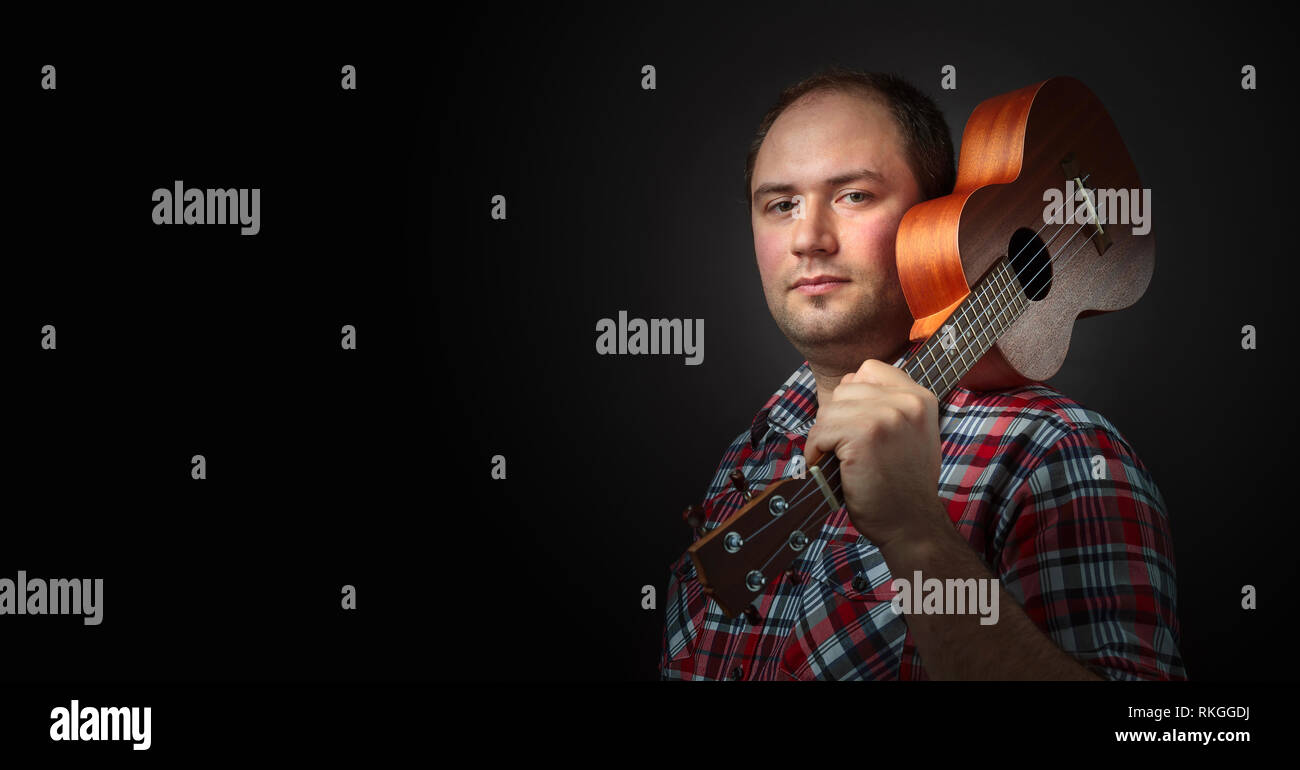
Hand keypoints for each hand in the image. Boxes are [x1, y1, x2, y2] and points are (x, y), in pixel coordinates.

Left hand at [805, 359, 945, 548]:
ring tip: (834, 460)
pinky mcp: (864, 435)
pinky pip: (821, 432)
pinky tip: (828, 467)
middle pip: (844, 390)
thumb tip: (845, 387)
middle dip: (835, 420)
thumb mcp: (910, 434)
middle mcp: (907, 401)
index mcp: (920, 397)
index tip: (852, 425)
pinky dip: (815, 451)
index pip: (869, 370)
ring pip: (829, 411)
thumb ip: (888, 406)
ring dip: (823, 438)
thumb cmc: (903, 485)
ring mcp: (886, 416)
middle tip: (840, 448)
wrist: (911, 524)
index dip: (853, 397)